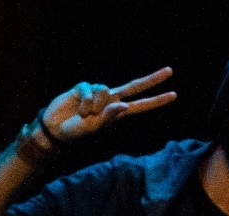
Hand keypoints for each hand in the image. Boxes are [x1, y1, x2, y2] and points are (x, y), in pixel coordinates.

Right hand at [41, 68, 175, 143]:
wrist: (55, 128)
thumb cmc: (75, 131)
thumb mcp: (93, 128)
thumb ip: (108, 118)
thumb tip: (125, 105)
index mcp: (116, 113)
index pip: (140, 105)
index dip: (156, 101)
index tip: (174, 95)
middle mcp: (110, 100)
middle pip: (134, 86)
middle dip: (152, 79)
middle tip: (170, 71)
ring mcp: (97, 92)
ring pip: (105, 91)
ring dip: (94, 106)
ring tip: (84, 115)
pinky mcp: (84, 87)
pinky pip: (89, 90)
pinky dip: (84, 102)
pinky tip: (78, 109)